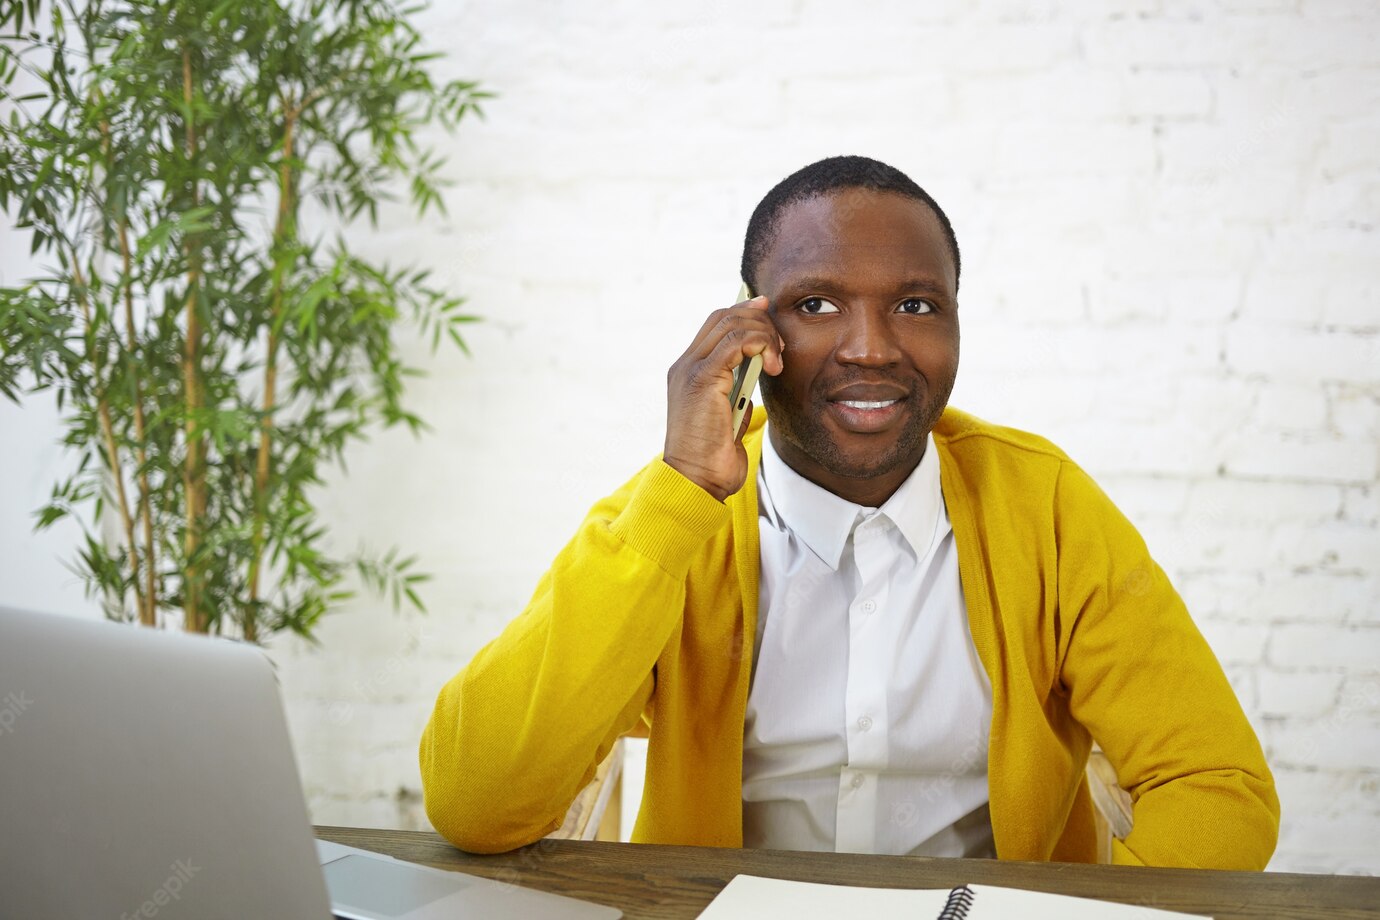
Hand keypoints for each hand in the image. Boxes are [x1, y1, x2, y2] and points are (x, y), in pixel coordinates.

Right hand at [663, 294, 784, 501]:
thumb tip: (756, 376)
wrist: (697, 480)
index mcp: (689, 372)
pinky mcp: (703, 379)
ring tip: (777, 360)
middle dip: (759, 321)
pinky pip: (735, 342)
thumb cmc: (713, 458)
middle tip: (780, 344)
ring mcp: (691, 370)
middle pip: (723, 316)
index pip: (716, 325)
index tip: (768, 316)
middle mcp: (686, 365)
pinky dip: (760, 345)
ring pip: (731, 324)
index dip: (744, 314)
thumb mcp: (730, 417)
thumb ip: (737, 392)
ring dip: (764, 335)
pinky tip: (772, 366)